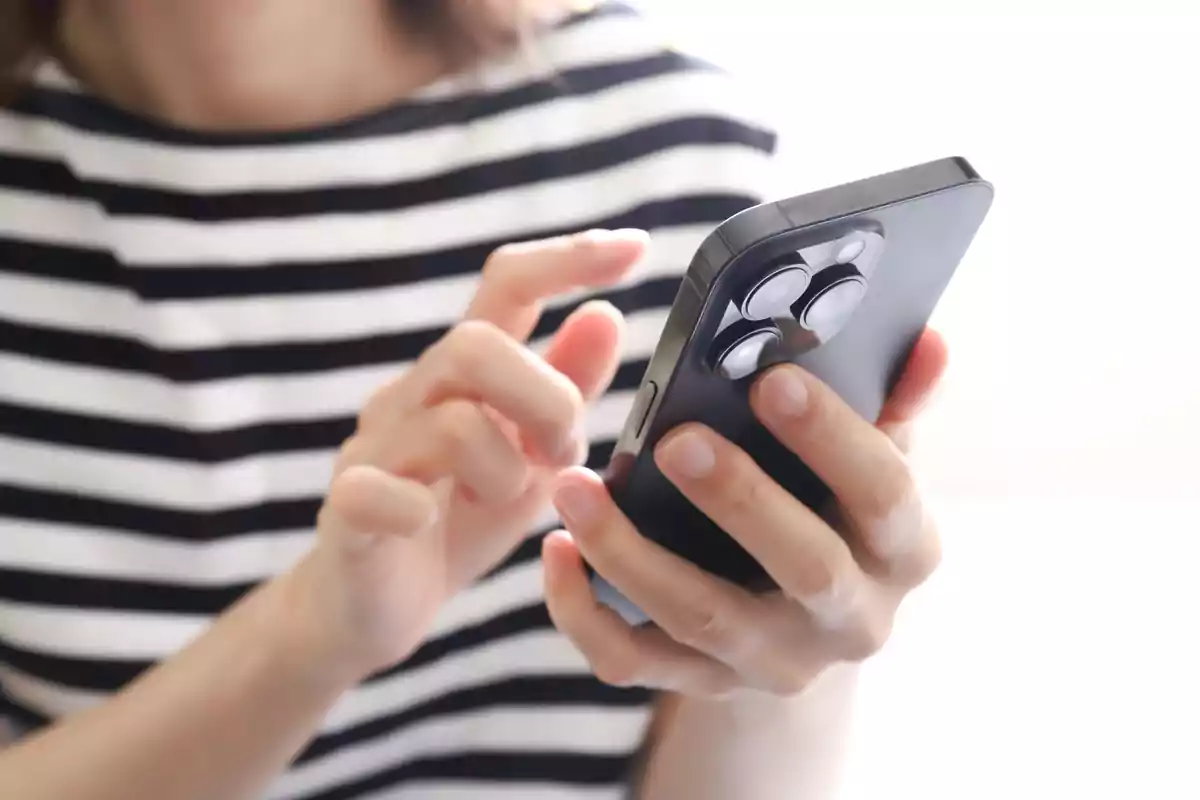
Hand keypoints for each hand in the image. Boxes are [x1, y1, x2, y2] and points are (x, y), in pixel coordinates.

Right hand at [283, 229, 647, 680]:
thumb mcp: (532, 455)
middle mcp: (414, 394)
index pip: (508, 285)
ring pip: (453, 424)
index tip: (635, 247)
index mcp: (464, 375)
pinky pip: (379, 490)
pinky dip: (417, 507)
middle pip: (474, 345)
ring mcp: (376, 448)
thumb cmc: (458, 520)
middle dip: (545, 399)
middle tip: (563, 453)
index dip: (568, 259)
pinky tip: (430, 522)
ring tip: (509, 501)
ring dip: (505, 469)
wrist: (372, 606)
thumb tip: (606, 315)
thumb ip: (565, 390)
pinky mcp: (349, 508)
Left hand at [543, 329, 948, 695]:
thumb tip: (927, 340)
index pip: (885, 494)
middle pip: (805, 568)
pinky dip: (584, 614)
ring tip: (577, 487)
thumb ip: (892, 404)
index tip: (773, 380)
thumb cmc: (835, 511)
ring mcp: (775, 661)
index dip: (834, 439)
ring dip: (632, 553)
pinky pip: (634, 663)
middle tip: (676, 439)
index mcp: (904, 551)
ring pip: (703, 617)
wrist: (804, 626)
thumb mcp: (873, 462)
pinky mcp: (705, 685)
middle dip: (740, 501)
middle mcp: (851, 619)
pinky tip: (557, 551)